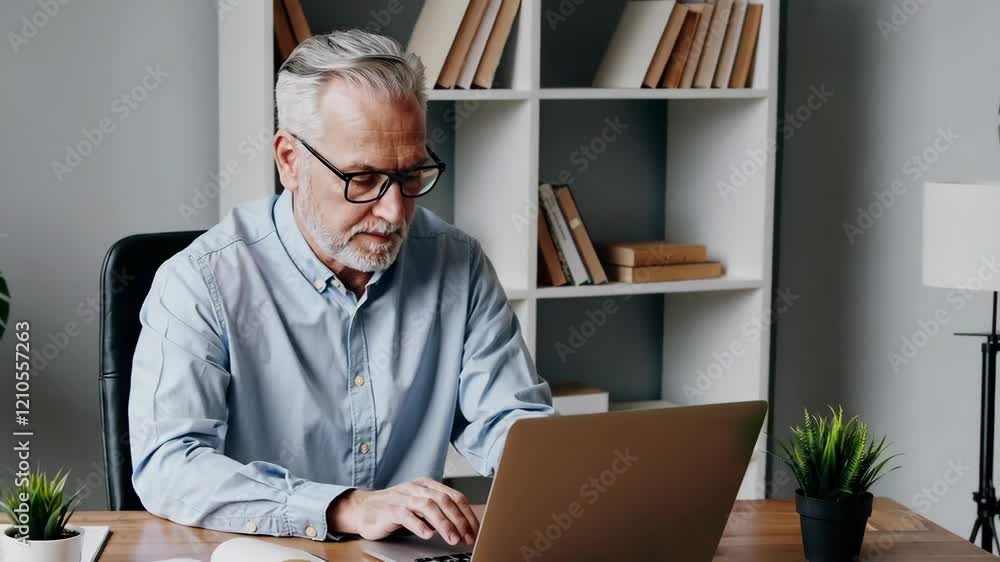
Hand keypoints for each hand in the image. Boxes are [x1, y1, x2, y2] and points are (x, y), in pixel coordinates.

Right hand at [327, 477, 479, 544]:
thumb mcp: (420, 507)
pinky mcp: (390, 509)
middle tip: (466, 537)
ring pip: (428, 506)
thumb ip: (438, 511)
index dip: (467, 514)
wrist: (364, 509)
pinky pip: (406, 515)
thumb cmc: (395, 510)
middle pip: (444, 500)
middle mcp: (417, 488)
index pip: (454, 496)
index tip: (474, 530)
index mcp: (427, 485)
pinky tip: (427, 535)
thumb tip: (464, 525)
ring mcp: (403, 497)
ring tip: (452, 538)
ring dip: (443, 524)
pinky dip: (419, 525)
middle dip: (459, 520)